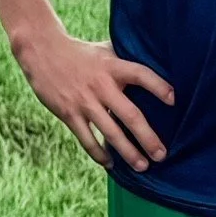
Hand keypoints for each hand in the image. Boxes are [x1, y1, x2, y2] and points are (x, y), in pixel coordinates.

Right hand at [13, 31, 172, 172]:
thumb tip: (154, 63)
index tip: (174, 100)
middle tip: (162, 155)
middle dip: (148, 138)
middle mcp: (101, 85)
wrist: (41, 50)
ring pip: (111, 133)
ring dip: (128, 153)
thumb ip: (126, 59)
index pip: (141, 74)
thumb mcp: (104, 50)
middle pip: (130, 115)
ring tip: (142, 166)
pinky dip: (99, 154)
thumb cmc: (80, 52)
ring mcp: (84, 101)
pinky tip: (110, 164)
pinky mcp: (68, 112)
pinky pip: (87, 139)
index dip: (158, 86)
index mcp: (112, 66)